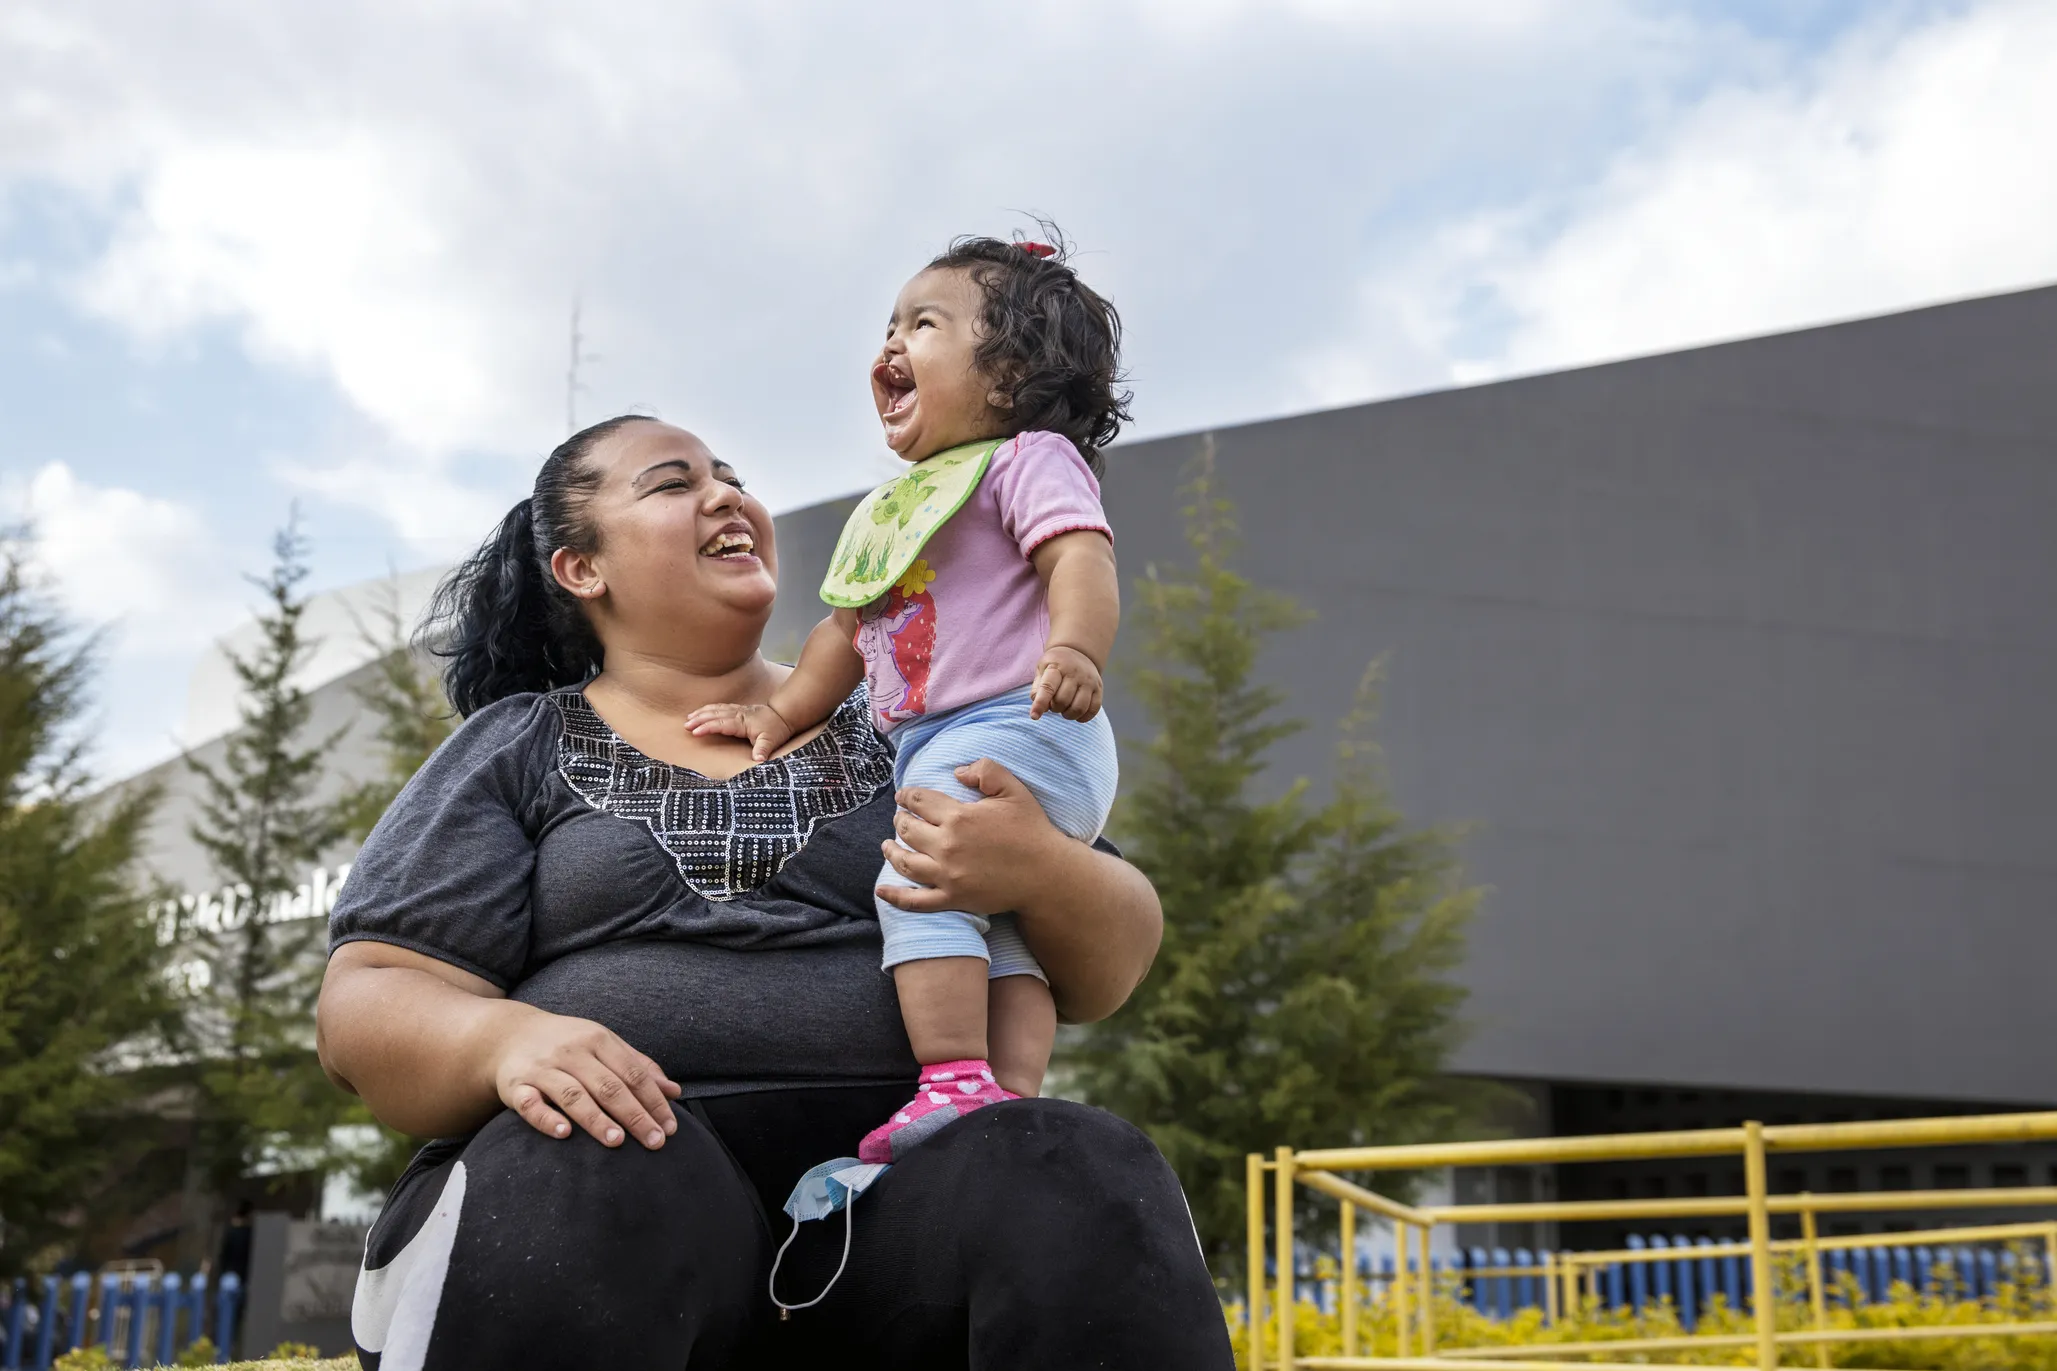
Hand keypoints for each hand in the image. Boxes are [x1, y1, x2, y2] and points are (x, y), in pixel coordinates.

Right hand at [490, 1005, 681, 1148]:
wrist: (509, 1035)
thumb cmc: (567, 1043)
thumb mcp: (603, 1044)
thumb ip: (638, 1066)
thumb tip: (674, 1092)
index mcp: (598, 1040)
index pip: (633, 1073)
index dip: (654, 1101)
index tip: (670, 1128)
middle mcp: (572, 1052)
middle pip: (609, 1086)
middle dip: (634, 1115)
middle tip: (655, 1142)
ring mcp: (543, 1069)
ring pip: (573, 1094)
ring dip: (596, 1118)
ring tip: (617, 1140)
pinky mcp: (516, 1086)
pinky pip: (530, 1104)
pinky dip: (546, 1119)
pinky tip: (564, 1134)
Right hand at [684, 701, 796, 761]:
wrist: (784, 715)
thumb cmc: (776, 729)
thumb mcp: (771, 741)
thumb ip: (763, 749)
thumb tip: (758, 760)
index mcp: (742, 722)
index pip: (721, 724)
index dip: (708, 727)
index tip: (695, 732)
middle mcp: (737, 714)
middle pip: (715, 715)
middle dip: (699, 719)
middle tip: (686, 725)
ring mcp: (737, 710)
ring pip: (716, 709)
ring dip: (701, 712)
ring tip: (688, 718)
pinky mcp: (737, 709)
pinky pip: (720, 707)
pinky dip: (708, 709)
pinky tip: (701, 712)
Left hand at [878, 759, 1066, 916]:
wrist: (1046, 874)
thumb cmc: (1031, 830)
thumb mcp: (1013, 790)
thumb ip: (985, 771)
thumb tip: (956, 771)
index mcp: (959, 817)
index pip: (919, 801)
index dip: (907, 795)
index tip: (903, 795)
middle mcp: (947, 846)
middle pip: (907, 829)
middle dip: (900, 820)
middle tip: (900, 818)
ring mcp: (947, 875)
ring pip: (905, 862)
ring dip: (891, 851)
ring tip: (887, 845)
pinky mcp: (952, 899)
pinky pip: (916, 901)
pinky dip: (894, 896)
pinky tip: (881, 890)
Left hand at [1030, 645, 1102, 720]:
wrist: (1078, 652)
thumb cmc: (1055, 665)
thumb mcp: (1042, 670)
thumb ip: (1037, 689)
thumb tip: (1040, 710)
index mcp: (1057, 667)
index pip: (1048, 688)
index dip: (1040, 704)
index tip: (1034, 716)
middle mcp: (1075, 673)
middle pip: (1063, 701)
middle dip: (1055, 708)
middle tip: (1054, 704)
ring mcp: (1089, 681)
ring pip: (1079, 708)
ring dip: (1068, 715)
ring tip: (1064, 709)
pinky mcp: (1098, 689)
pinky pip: (1093, 710)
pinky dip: (1083, 717)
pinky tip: (1077, 714)